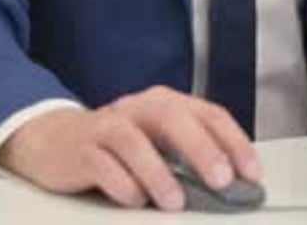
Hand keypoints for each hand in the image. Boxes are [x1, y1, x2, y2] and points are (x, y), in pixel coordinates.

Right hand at [0, 87, 261, 209]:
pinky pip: (101, 163)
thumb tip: (231, 185)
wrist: (54, 140)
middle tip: (221, 180)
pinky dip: (120, 183)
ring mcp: (108, 126)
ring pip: (133, 139)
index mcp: (165, 104)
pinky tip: (133, 200)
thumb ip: (189, 158)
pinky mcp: (81, 149)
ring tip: (175, 203)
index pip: (207, 113)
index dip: (232, 140)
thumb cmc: (117, 145)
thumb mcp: (158, 145)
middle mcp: (138, 108)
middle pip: (172, 117)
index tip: (251, 172)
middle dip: (200, 148)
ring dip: (158, 171)